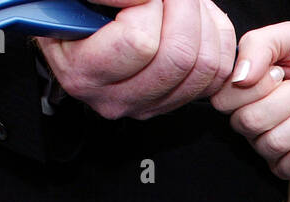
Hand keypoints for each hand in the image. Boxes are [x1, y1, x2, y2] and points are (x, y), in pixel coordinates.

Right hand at [37, 0, 236, 121]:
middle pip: (179, 57)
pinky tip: (197, 16)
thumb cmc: (71, 8)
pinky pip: (217, 71)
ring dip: (202, 20)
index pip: (140, 42)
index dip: (149, 3)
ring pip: (205, 65)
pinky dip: (216, 36)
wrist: (73, 25)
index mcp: (83, 72)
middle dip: (183, 8)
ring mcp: (151, 103)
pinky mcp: (177, 99)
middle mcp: (118, 97)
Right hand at [210, 22, 289, 178]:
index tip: (281, 72)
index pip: (224, 100)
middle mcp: (251, 121)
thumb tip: (239, 76)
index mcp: (243, 91)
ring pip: (274, 143)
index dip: (257, 86)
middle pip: (249, 122)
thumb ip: (258, 45)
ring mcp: (270, 148)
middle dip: (287, 100)